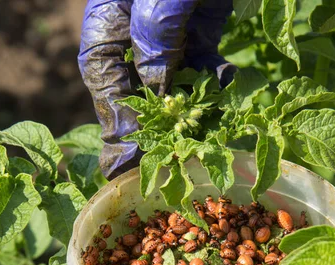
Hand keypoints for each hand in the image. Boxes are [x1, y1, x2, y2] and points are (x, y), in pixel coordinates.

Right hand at [78, 0, 234, 178]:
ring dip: (190, 114)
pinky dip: (216, 84)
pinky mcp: (198, 33)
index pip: (105, 82)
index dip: (115, 125)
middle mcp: (133, 37)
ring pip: (175, 86)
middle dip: (150, 132)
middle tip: (159, 170)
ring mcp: (168, 37)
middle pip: (137, 93)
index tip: (124, 164)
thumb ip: (154, 40)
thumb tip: (156, 91)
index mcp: (108, 25)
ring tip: (202, 145)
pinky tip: (229, 95)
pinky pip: (205, 67)